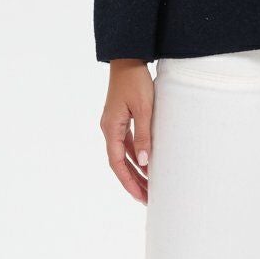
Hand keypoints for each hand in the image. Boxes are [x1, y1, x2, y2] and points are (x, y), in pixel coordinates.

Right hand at [101, 59, 154, 203]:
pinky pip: (127, 144)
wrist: (128, 59)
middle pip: (119, 163)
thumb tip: (145, 162)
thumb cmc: (135, 81)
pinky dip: (136, 156)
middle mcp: (109, 128)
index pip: (117, 163)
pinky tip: (147, 165)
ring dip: (135, 171)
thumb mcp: (144, 108)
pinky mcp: (122, 119)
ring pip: (124, 155)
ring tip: (149, 187)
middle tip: (147, 199)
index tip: (140, 196)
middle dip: (133, 182)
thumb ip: (144, 135)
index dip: (128, 182)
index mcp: (111, 128)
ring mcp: (114, 124)